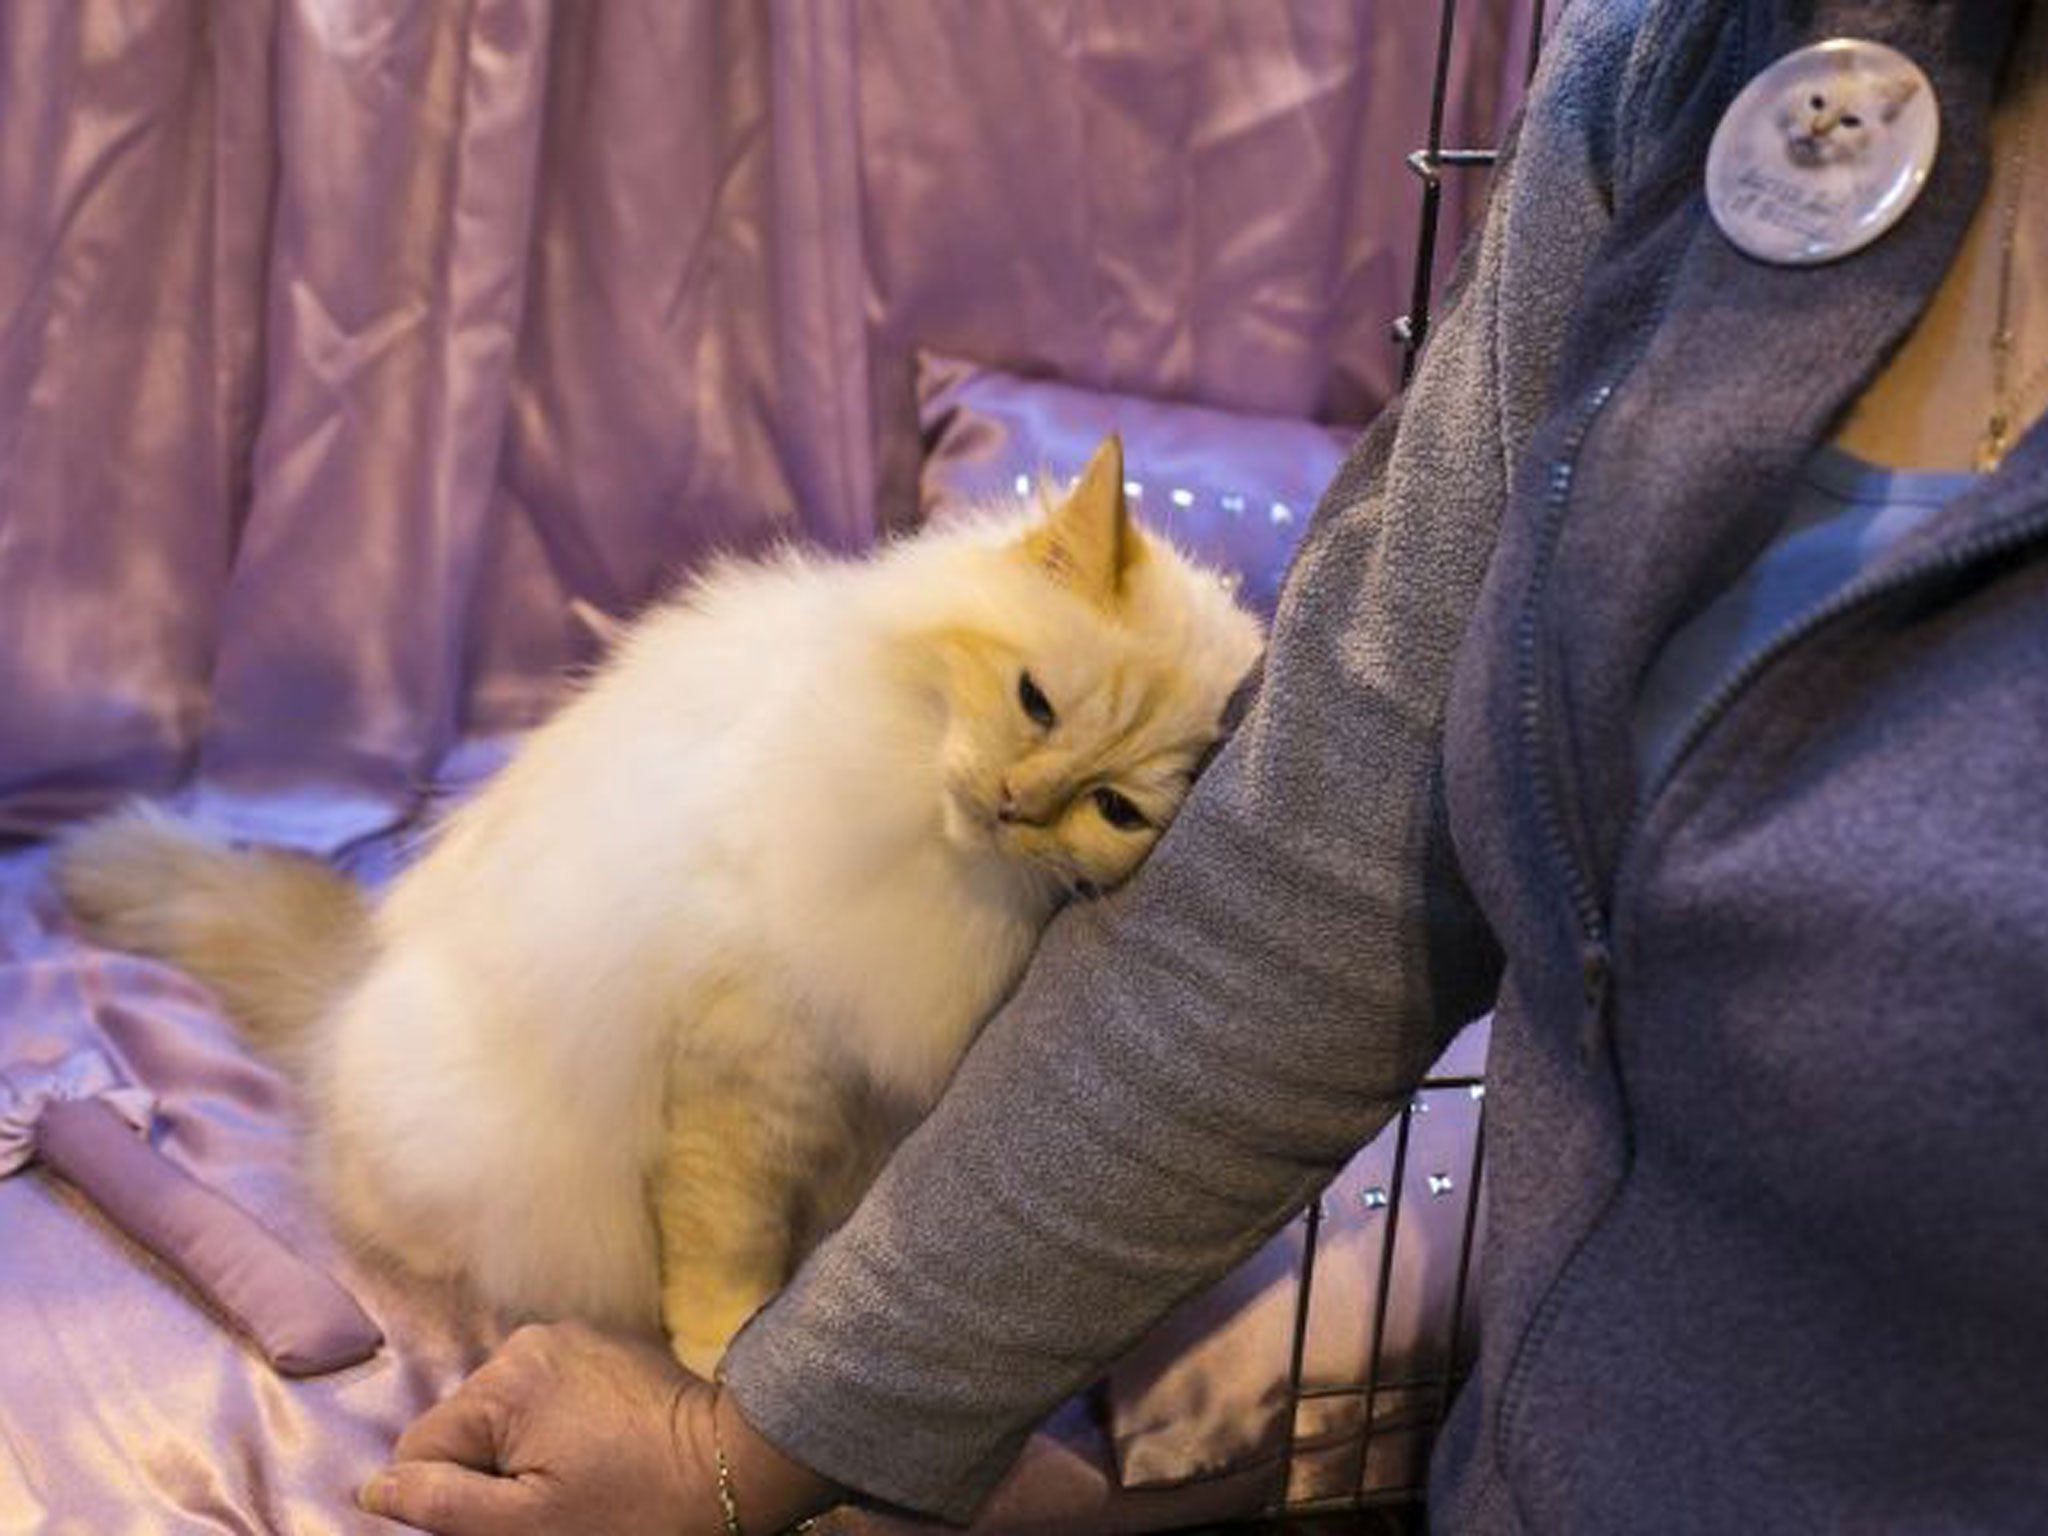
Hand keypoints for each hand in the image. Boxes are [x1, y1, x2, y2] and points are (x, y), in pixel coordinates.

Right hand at [360, 1320, 839, 1534]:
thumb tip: (372, 1488)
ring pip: (510, 1409)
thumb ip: (440, 1503)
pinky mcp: (608, 1343)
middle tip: (550, 1501)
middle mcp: (532, 1340)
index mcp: (504, 1378)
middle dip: (491, 1469)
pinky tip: (600, 1449)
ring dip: (526, 1447)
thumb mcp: (527, 1524)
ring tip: (581, 1474)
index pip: (425, 1446)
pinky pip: (552, 1390)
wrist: (734, 1468)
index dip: (449, 1496)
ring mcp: (574, 1335)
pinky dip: (560, 1423)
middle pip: (468, 1424)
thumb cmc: (633, 1506)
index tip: (504, 1516)